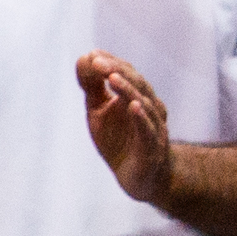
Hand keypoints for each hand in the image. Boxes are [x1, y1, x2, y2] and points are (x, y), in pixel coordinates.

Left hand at [77, 52, 171, 208]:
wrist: (140, 180)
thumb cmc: (119, 142)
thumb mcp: (99, 112)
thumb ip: (92, 87)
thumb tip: (83, 58)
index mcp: (136, 96)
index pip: (126, 73)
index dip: (111, 63)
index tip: (92, 55)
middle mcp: (149, 108)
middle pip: (137, 83)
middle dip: (117, 71)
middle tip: (98, 62)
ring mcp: (154, 128)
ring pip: (144, 104)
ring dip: (128, 90)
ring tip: (113, 78)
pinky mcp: (152, 149)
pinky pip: (149, 131)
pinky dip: (141, 118)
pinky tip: (133, 106)